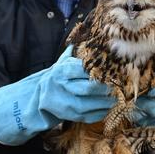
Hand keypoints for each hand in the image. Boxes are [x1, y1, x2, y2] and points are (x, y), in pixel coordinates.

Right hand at [0, 46, 114, 144]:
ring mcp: (64, 103)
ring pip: (90, 104)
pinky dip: (101, 112)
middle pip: (88, 88)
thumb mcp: (60, 64)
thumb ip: (74, 54)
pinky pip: (88, 115)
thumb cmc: (54, 79)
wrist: (36, 100)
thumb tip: (90, 38)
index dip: (99, 71)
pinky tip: (108, 107)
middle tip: (118, 85)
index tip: (112, 70)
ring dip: (106, 102)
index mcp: (61, 71)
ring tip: (117, 97)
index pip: (82, 69)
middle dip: (106, 88)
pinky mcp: (68, 116)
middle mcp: (61, 87)